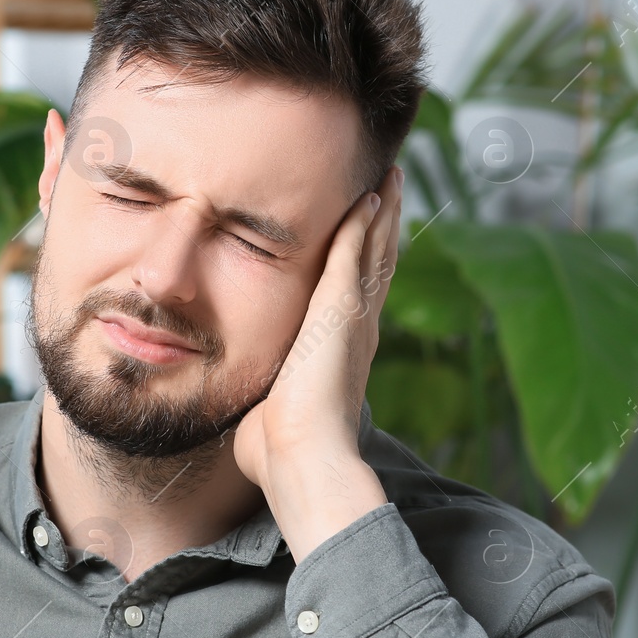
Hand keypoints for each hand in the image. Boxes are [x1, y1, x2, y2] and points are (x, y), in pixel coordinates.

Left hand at [234, 165, 403, 560]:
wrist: (301, 460)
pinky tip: (370, 195)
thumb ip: (262, 404)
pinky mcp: (341, 309)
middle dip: (383, 224)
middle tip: (392, 186)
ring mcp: (353, 318)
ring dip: (382, 212)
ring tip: (391, 178)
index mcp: (342, 353)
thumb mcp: (267, 415)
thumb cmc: (278, 452)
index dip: (365, 260)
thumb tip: (245, 421)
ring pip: (374, 250)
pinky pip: (356, 253)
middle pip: (376, 263)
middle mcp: (357, 331)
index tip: (368, 232)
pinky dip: (365, 222)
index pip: (357, 293)